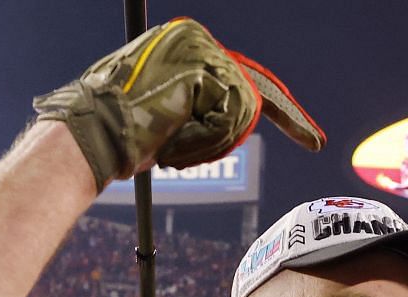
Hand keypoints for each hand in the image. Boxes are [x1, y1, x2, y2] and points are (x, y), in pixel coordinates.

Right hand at [33, 19, 323, 192]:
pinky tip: (175, 139)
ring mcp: (199, 51)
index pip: (245, 76)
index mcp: (186, 43)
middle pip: (254, 92)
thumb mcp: (170, 111)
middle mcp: (195, 38)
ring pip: (243, 112)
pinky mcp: (202, 70)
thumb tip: (235, 112)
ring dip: (213, 144)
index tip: (313, 139)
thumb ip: (202, 103)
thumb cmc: (125, 133)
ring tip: (175, 146)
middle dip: (276, 123)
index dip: (284, 111)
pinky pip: (231, 119)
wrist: (94, 137)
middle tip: (307, 143)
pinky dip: (208, 142)